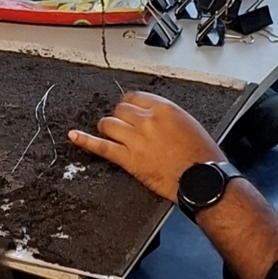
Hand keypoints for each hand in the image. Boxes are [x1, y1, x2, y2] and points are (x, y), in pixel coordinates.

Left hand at [66, 91, 225, 203]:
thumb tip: (153, 116)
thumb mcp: (190, 125)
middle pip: (120, 110)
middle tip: (124, 126)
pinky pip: (101, 146)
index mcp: (165, 110)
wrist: (203, 181)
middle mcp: (147, 121)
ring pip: (108, 124)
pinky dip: (84, 140)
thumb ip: (167, 118)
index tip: (128, 109)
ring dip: (109, 129)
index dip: (129, 104)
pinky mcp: (128, 158)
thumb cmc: (202, 157)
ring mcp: (135, 139)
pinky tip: (74, 136)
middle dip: (121, 117)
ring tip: (112, 134)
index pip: (135, 97)